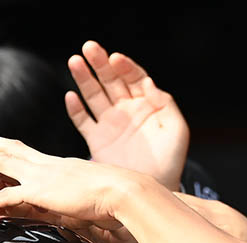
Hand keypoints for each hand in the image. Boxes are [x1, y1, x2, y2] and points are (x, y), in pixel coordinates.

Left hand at [0, 132, 171, 242]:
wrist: (126, 193)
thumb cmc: (117, 196)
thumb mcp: (90, 194)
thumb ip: (75, 199)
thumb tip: (74, 207)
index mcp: (59, 165)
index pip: (27, 153)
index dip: (8, 147)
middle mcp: (49, 166)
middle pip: (11, 150)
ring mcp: (44, 177)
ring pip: (5, 162)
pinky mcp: (44, 193)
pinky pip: (12, 196)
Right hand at [66, 42, 188, 190]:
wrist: (151, 191)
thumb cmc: (169, 162)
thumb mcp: (176, 130)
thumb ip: (164, 104)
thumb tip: (148, 82)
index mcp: (146, 105)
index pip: (133, 77)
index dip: (124, 66)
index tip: (116, 59)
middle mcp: (126, 111)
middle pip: (110, 80)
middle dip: (100, 64)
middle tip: (89, 48)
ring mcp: (110, 124)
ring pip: (94, 95)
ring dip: (84, 79)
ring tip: (75, 62)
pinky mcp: (96, 141)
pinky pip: (83, 121)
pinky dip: (76, 110)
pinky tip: (71, 97)